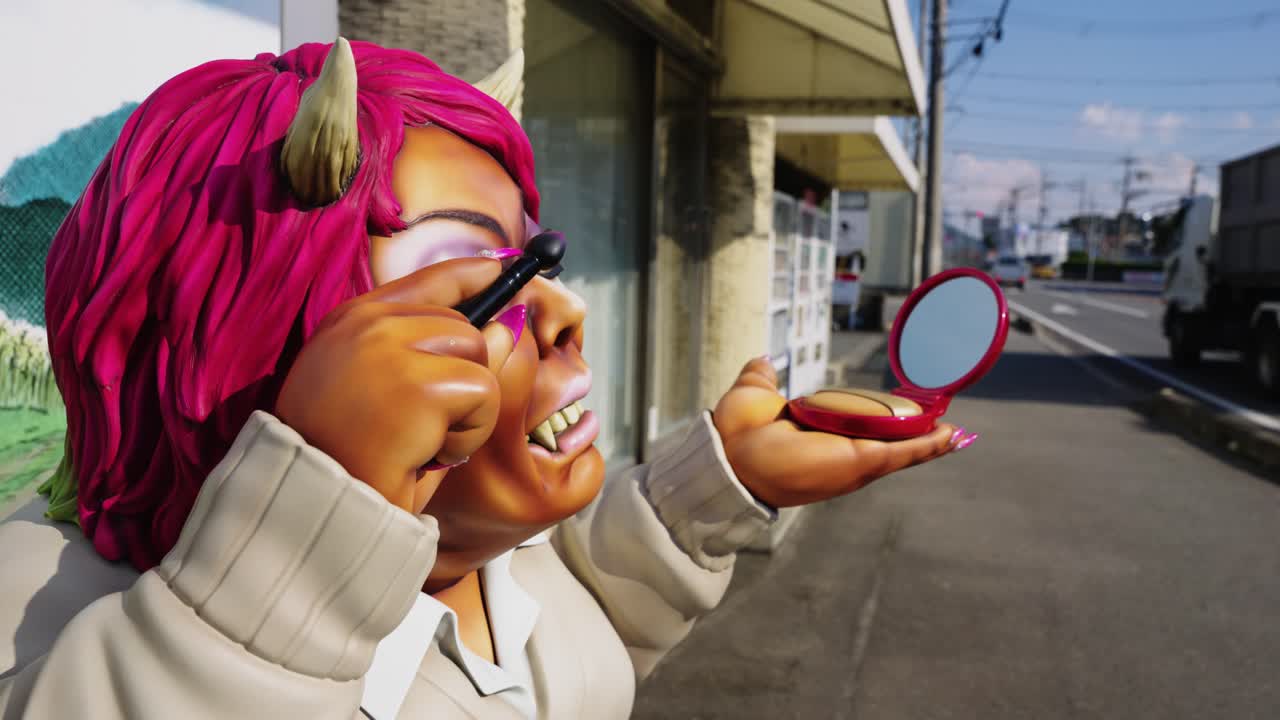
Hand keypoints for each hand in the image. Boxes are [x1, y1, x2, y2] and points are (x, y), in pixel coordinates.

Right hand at [276, 258, 517, 511]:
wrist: (314, 509)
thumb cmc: (349, 461)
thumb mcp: (394, 397)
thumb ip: (441, 357)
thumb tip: (509, 324)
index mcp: (350, 322)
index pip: (427, 281)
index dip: (470, 275)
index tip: (500, 267)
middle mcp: (366, 323)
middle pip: (464, 325)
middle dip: (462, 380)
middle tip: (421, 427)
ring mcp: (389, 347)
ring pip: (479, 355)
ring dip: (466, 410)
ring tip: (419, 440)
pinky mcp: (417, 383)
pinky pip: (483, 393)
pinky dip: (468, 433)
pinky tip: (425, 452)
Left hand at [712, 357, 962, 507]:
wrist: (729, 452)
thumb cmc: (738, 432)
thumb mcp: (756, 395)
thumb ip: (763, 379)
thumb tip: (763, 362)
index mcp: (824, 437)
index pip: (861, 429)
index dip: (886, 420)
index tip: (908, 407)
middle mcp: (842, 452)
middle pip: (890, 442)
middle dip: (917, 432)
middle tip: (942, 417)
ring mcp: (853, 459)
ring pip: (903, 449)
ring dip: (931, 440)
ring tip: (957, 432)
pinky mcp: (860, 460)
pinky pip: (903, 453)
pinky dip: (929, 445)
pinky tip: (953, 436)